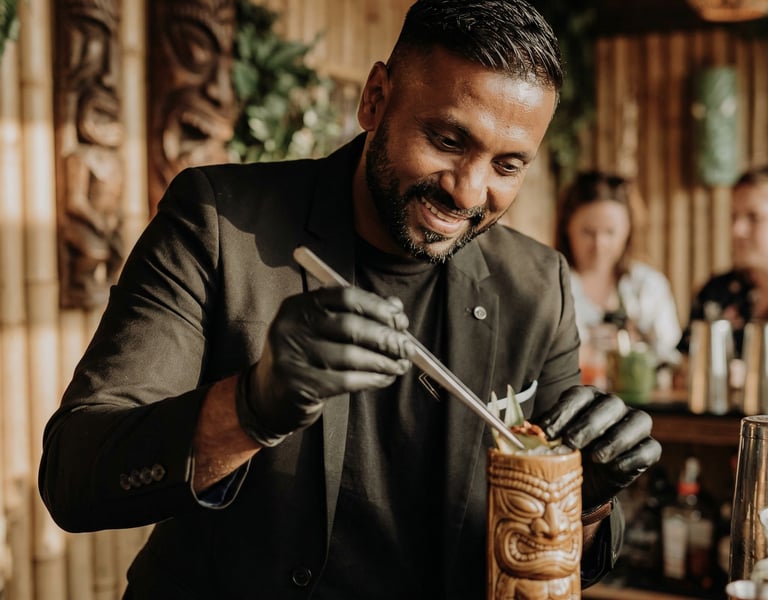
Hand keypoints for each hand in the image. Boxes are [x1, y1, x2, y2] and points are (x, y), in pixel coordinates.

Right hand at [237, 286, 414, 445]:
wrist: (267, 396)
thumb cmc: (305, 357)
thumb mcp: (322, 330)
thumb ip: (355, 315)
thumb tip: (395, 306)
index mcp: (298, 305)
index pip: (345, 296)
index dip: (378, 306)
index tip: (400, 319)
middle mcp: (291, 326)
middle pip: (351, 325)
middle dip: (386, 336)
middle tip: (407, 346)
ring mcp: (292, 356)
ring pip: (351, 355)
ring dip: (384, 361)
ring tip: (401, 365)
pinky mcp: (299, 385)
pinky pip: (347, 380)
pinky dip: (372, 379)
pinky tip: (385, 379)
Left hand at [535, 385, 660, 509]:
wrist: (578, 486)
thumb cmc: (559, 456)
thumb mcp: (544, 444)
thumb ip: (534, 434)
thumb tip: (514, 431)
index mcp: (585, 399)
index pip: (579, 395)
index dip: (564, 411)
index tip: (548, 431)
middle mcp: (612, 407)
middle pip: (610, 404)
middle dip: (590, 423)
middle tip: (572, 443)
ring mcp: (633, 426)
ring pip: (639, 420)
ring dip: (616, 439)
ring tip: (596, 456)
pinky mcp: (646, 449)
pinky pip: (650, 448)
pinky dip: (633, 457)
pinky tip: (614, 468)